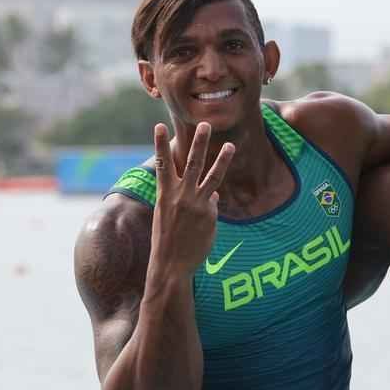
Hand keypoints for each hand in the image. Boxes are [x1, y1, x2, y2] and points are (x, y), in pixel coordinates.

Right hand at [151, 122, 234, 273]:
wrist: (171, 265)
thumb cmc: (166, 241)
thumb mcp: (168, 216)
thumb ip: (188, 200)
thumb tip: (212, 194)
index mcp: (164, 194)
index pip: (163, 163)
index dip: (160, 144)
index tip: (159, 125)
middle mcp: (181, 196)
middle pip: (193, 163)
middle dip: (199, 142)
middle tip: (206, 124)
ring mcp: (197, 204)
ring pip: (213, 177)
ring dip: (222, 160)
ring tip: (231, 145)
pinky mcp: (210, 215)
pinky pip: (212, 206)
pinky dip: (208, 211)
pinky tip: (199, 225)